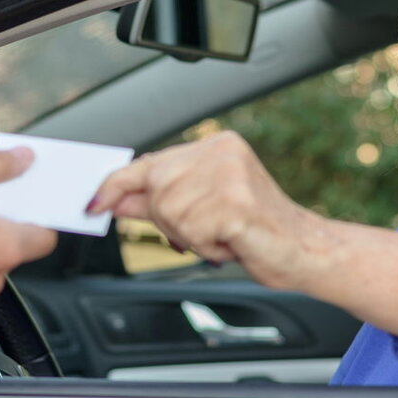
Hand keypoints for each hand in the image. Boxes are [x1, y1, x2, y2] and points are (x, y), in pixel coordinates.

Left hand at [89, 132, 317, 288]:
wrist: (305, 251)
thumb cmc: (257, 232)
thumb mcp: (201, 211)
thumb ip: (159, 202)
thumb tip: (114, 200)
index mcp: (215, 147)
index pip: (151, 162)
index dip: (116, 184)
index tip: (93, 203)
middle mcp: (223, 152)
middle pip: (156, 191)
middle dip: (171, 221)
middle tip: (206, 231)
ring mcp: (231, 176)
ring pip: (172, 214)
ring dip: (192, 238)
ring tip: (224, 236)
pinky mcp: (237, 205)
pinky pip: (192, 232)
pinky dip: (207, 248)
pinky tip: (232, 243)